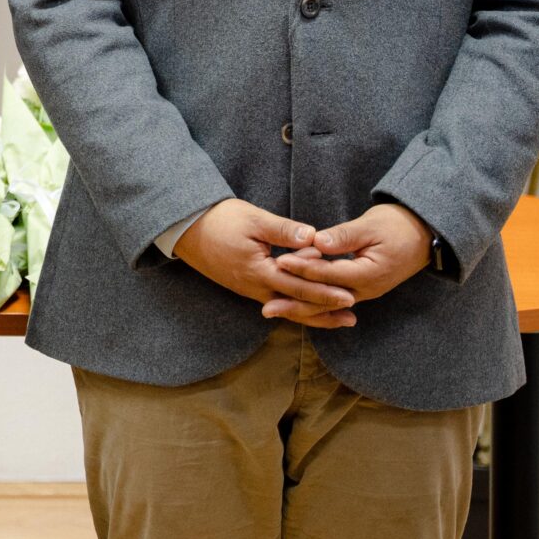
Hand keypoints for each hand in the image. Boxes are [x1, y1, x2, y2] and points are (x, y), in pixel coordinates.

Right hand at [174, 197, 359, 328]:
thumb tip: (313, 236)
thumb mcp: (253, 219)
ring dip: (312, 314)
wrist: (187, 229)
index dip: (325, 292)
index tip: (349, 295)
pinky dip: (294, 306)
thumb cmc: (220, 220)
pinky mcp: (246, 286)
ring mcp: (249, 289)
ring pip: (286, 307)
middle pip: (295, 305)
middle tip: (352, 317)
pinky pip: (276, 301)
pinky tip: (306, 307)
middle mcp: (255, 287)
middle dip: (324, 312)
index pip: (298, 286)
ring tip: (336, 319)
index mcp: (259, 271)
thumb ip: (283, 231)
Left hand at [271, 202, 432, 309]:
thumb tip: (318, 241)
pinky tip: (293, 303)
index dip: (303, 269)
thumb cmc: (397, 225)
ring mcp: (363, 293)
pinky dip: (313, 303)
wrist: (423, 235)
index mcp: (368, 274)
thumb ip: (344, 236)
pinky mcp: (359, 290)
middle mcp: (365, 290)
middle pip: (324, 300)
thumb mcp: (371, 225)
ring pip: (326, 304)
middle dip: (295, 302)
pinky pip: (332, 300)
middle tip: (267, 306)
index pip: (328, 274)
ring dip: (300, 307)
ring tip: (273, 309)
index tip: (280, 263)